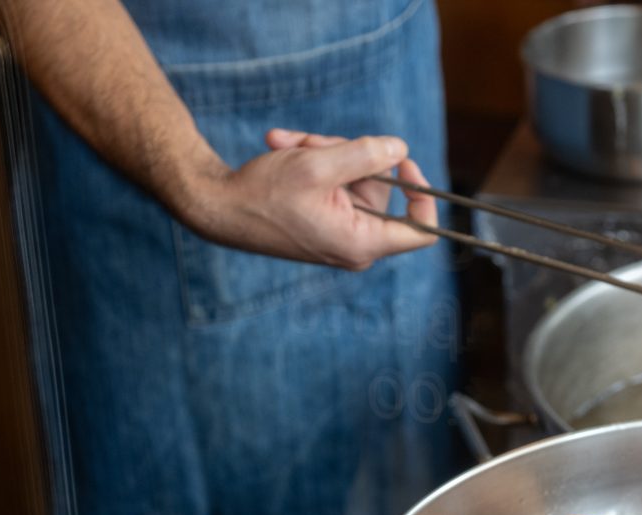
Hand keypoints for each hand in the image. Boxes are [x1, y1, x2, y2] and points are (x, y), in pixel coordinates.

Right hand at [179, 129, 439, 269]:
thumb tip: (400, 149)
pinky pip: (336, 183)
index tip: (404, 163)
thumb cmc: (262, 193)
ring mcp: (341, 232)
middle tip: (313, 143)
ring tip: (288, 144)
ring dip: (325, 152)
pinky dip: (315, 162)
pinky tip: (284, 147)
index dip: (422, 192)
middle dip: (349, 155)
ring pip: (356, 178)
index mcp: (361, 243)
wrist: (218, 207)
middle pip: (382, 189)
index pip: (423, 230)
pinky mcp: (326, 220)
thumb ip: (365, 154)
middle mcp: (356, 244)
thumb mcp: (317, 165)